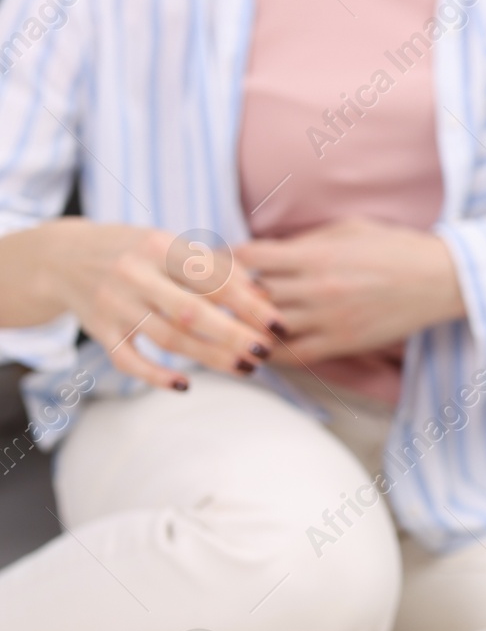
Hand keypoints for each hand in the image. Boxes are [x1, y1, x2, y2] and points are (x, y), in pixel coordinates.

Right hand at [37, 218, 280, 389]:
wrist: (62, 256)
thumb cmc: (135, 252)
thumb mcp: (169, 245)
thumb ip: (214, 266)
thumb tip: (264, 295)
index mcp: (158, 246)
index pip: (211, 278)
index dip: (249, 304)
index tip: (279, 325)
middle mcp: (134, 274)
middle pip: (191, 311)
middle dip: (233, 335)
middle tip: (265, 352)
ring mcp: (114, 304)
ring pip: (167, 339)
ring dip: (210, 358)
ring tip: (245, 368)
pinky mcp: (99, 330)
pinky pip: (128, 360)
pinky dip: (155, 376)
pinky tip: (185, 385)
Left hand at [235, 217, 464, 363]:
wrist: (441, 280)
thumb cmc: (398, 248)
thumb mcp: (350, 228)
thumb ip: (308, 240)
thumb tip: (272, 249)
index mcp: (316, 255)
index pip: (252, 257)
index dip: (230, 257)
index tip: (222, 260)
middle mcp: (317, 288)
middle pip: (253, 293)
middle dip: (233, 293)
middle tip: (219, 294)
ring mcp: (329, 318)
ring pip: (268, 326)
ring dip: (249, 324)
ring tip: (236, 321)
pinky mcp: (343, 342)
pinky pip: (295, 355)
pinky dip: (272, 353)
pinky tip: (262, 348)